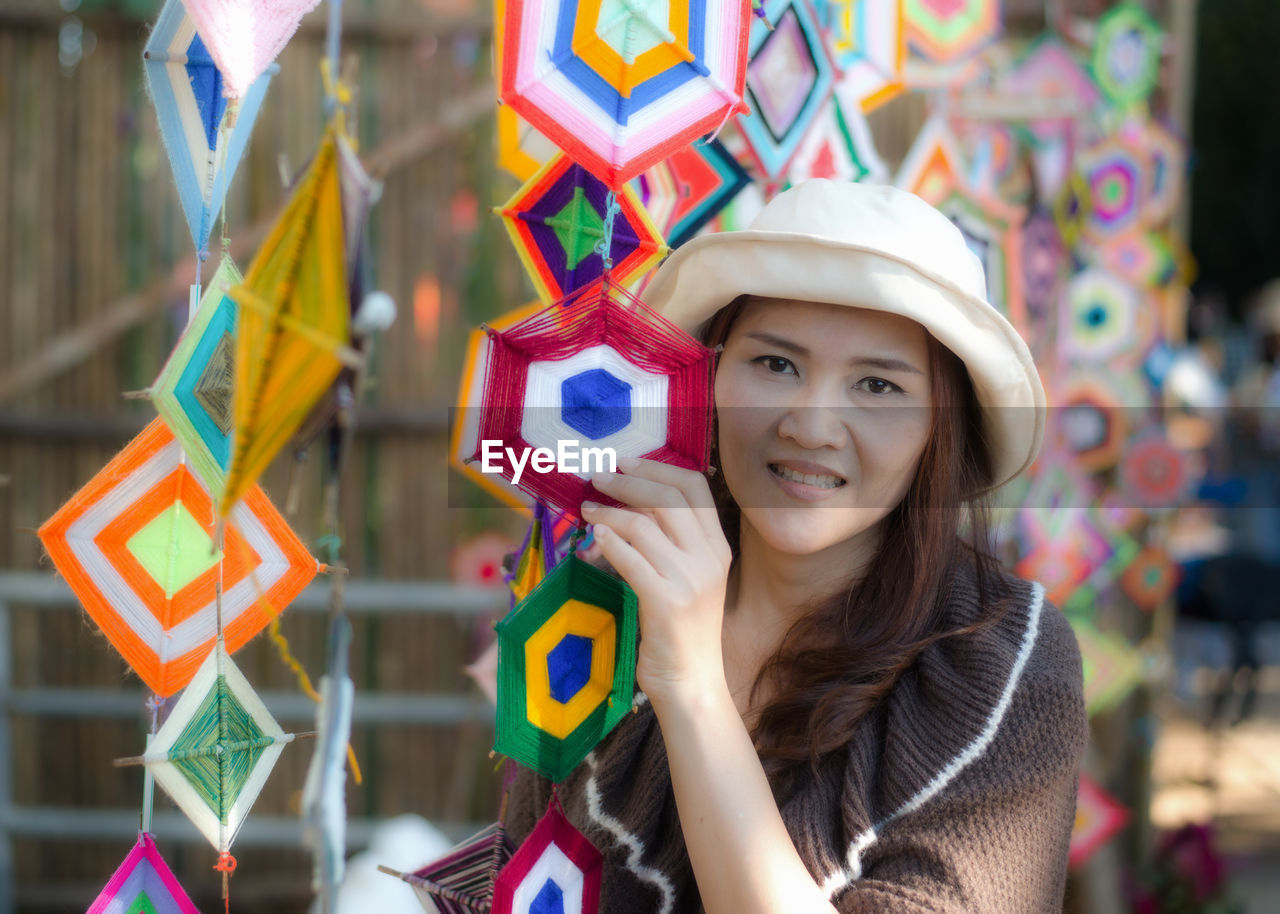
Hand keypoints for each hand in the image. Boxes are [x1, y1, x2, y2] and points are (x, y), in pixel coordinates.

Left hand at [579, 457, 732, 703]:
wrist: (692, 683)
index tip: (626, 463)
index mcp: (718, 547)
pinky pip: (632, 559)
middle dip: (627, 481)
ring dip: (609, 512)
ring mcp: (691, 580)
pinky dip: (609, 541)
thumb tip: (626, 506)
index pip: (694, 487)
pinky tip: (594, 536)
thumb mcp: (686, 579)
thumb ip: (668, 543)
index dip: (657, 468)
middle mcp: (710, 558)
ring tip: (587, 511)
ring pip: (645, 525)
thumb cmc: (681, 631)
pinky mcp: (667, 603)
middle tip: (596, 477)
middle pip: (668, 498)